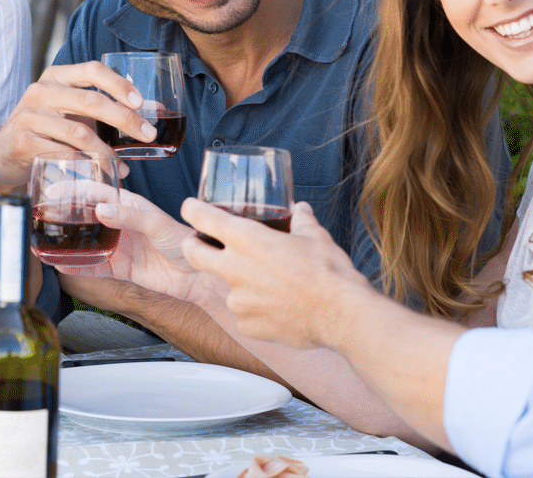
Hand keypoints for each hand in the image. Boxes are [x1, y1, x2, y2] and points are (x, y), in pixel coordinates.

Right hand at [0, 61, 155, 189]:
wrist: (2, 158)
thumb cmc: (46, 132)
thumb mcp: (72, 114)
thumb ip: (106, 112)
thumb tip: (154, 113)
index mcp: (57, 77)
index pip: (93, 70)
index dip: (119, 84)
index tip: (142, 103)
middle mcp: (41, 90)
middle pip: (90, 101)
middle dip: (125, 119)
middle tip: (147, 135)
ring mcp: (29, 115)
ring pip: (78, 132)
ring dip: (107, 151)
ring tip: (124, 165)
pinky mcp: (23, 141)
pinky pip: (62, 154)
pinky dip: (85, 166)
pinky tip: (99, 174)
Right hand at [59, 190, 219, 305]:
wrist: (197, 275)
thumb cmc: (183, 241)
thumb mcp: (157, 223)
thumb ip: (130, 216)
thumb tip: (100, 209)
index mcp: (129, 205)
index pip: (96, 192)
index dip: (74, 190)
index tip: (53, 190)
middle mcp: (120, 223)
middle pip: (85, 217)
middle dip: (63, 217)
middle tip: (41, 218)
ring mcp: (118, 245)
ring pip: (85, 242)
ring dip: (66, 243)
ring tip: (43, 243)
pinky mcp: (119, 267)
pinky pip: (93, 266)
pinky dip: (77, 266)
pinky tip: (60, 264)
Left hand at [180, 200, 373, 347]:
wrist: (342, 316)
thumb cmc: (329, 272)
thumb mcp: (315, 235)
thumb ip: (301, 219)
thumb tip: (299, 209)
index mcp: (247, 240)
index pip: (203, 218)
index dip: (192, 209)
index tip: (190, 207)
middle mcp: (234, 269)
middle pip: (193, 253)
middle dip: (192, 245)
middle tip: (200, 243)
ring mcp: (238, 300)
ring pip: (226, 287)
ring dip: (238, 283)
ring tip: (267, 284)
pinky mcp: (246, 325)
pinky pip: (244, 314)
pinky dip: (255, 309)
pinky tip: (277, 307)